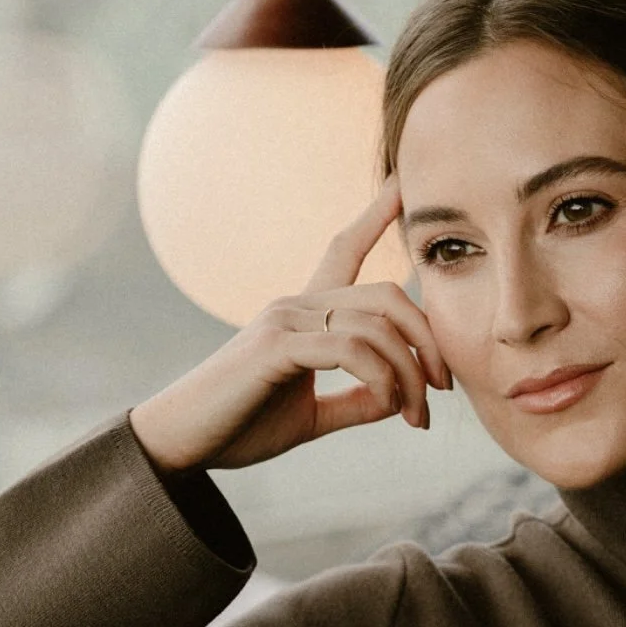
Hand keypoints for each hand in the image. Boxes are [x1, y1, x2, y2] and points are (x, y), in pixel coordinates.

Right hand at [129, 174, 452, 472]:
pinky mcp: (276, 344)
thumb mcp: (314, 415)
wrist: (182, 443)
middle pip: (387, 296)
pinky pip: (350, 349)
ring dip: (409, 374)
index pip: (344, 249)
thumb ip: (357, 401)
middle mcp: (296, 304)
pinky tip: (388, 405)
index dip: (377, 214)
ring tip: (416, 416)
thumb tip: (400, 395)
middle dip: (428, 339)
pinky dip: (381, 378)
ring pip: (376, 327)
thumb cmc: (241, 427)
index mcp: (304, 313)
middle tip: (443, 388)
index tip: (406, 183)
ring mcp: (284, 319)